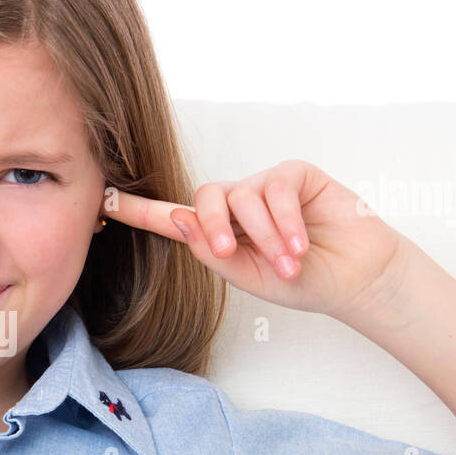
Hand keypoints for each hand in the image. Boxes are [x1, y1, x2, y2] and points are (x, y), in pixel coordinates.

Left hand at [101, 159, 409, 319]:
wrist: (353, 277)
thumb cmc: (302, 280)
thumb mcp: (249, 276)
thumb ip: (211, 251)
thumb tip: (178, 217)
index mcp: (217, 233)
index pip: (171, 217)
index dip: (137, 209)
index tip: (102, 200)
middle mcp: (235, 205)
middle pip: (205, 198)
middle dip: (213, 226)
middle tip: (230, 253)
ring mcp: (264, 186)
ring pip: (243, 197)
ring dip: (265, 236)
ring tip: (290, 264)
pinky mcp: (294, 174)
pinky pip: (276, 189)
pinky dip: (286, 221)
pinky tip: (300, 245)